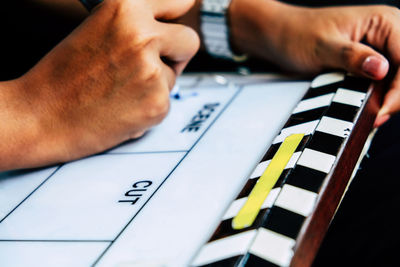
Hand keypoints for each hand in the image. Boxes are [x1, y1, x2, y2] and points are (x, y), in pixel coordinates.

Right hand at [0, 0, 198, 169]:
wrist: (40, 117)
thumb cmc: (61, 77)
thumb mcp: (98, 29)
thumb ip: (135, 24)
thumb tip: (165, 28)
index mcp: (126, 7)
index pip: (180, 1)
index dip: (176, 16)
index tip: (174, 25)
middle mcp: (143, 35)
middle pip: (189, 40)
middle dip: (176, 53)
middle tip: (152, 63)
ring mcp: (152, 71)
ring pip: (175, 75)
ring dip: (157, 83)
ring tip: (122, 90)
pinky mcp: (157, 104)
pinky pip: (166, 102)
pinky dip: (149, 107)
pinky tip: (123, 107)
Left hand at [228, 0, 399, 126]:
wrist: (279, 37)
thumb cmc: (297, 35)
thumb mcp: (323, 47)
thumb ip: (352, 57)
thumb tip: (382, 69)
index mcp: (383, 21)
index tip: (383, 108)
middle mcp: (387, 34)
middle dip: (398, 95)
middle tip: (378, 116)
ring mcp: (380, 49)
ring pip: (398, 78)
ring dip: (390, 97)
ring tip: (374, 115)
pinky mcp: (370, 62)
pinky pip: (385, 82)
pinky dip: (380, 96)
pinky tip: (370, 107)